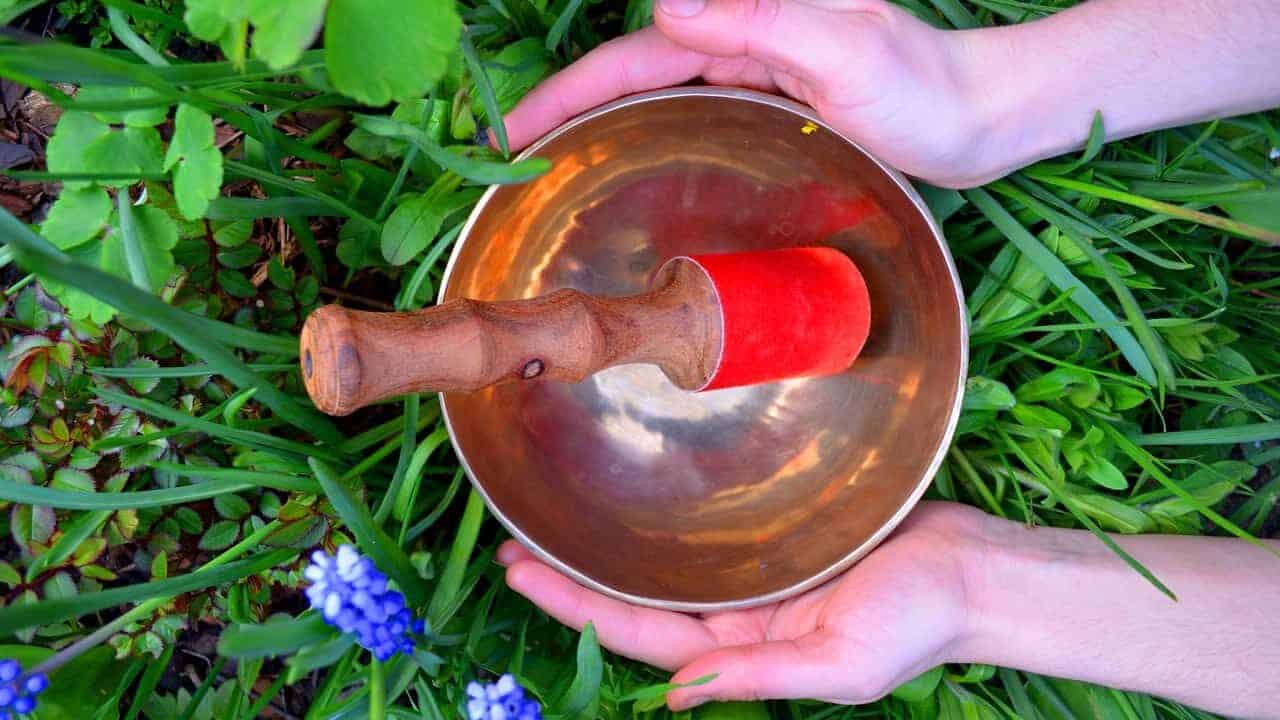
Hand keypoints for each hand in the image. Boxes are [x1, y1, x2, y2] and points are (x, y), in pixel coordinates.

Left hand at [497, 502, 989, 708]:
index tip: (519, 574)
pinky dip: (663, 519)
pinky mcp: (779, 534)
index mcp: (745, 650)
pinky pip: (707, 530)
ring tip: (547, 522)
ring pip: (665, 563)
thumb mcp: (841, 663)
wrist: (974, 568)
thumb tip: (676, 700)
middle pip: (638, 599)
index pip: (641, 634)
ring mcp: (756, 574)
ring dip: (607, 548)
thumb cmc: (918, 620)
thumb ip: (758, 677)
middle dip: (573, 579)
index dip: (575, 608)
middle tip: (509, 546)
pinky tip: (631, 498)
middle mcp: (739, 614)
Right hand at [501, 0, 1008, 187]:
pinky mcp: (771, 102)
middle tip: (508, 158)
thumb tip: (663, 2)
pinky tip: (632, 159)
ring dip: (601, 122)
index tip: (511, 132)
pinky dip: (650, 132)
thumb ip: (760, 20)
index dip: (567, 91)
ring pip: (656, 94)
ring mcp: (754, 71)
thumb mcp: (844, 50)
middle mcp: (740, 37)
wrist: (979, 117)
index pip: (632, 55)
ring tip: (550, 163)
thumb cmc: (923, 87)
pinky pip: (692, 113)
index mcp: (745, 16)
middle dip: (566, 106)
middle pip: (630, 72)